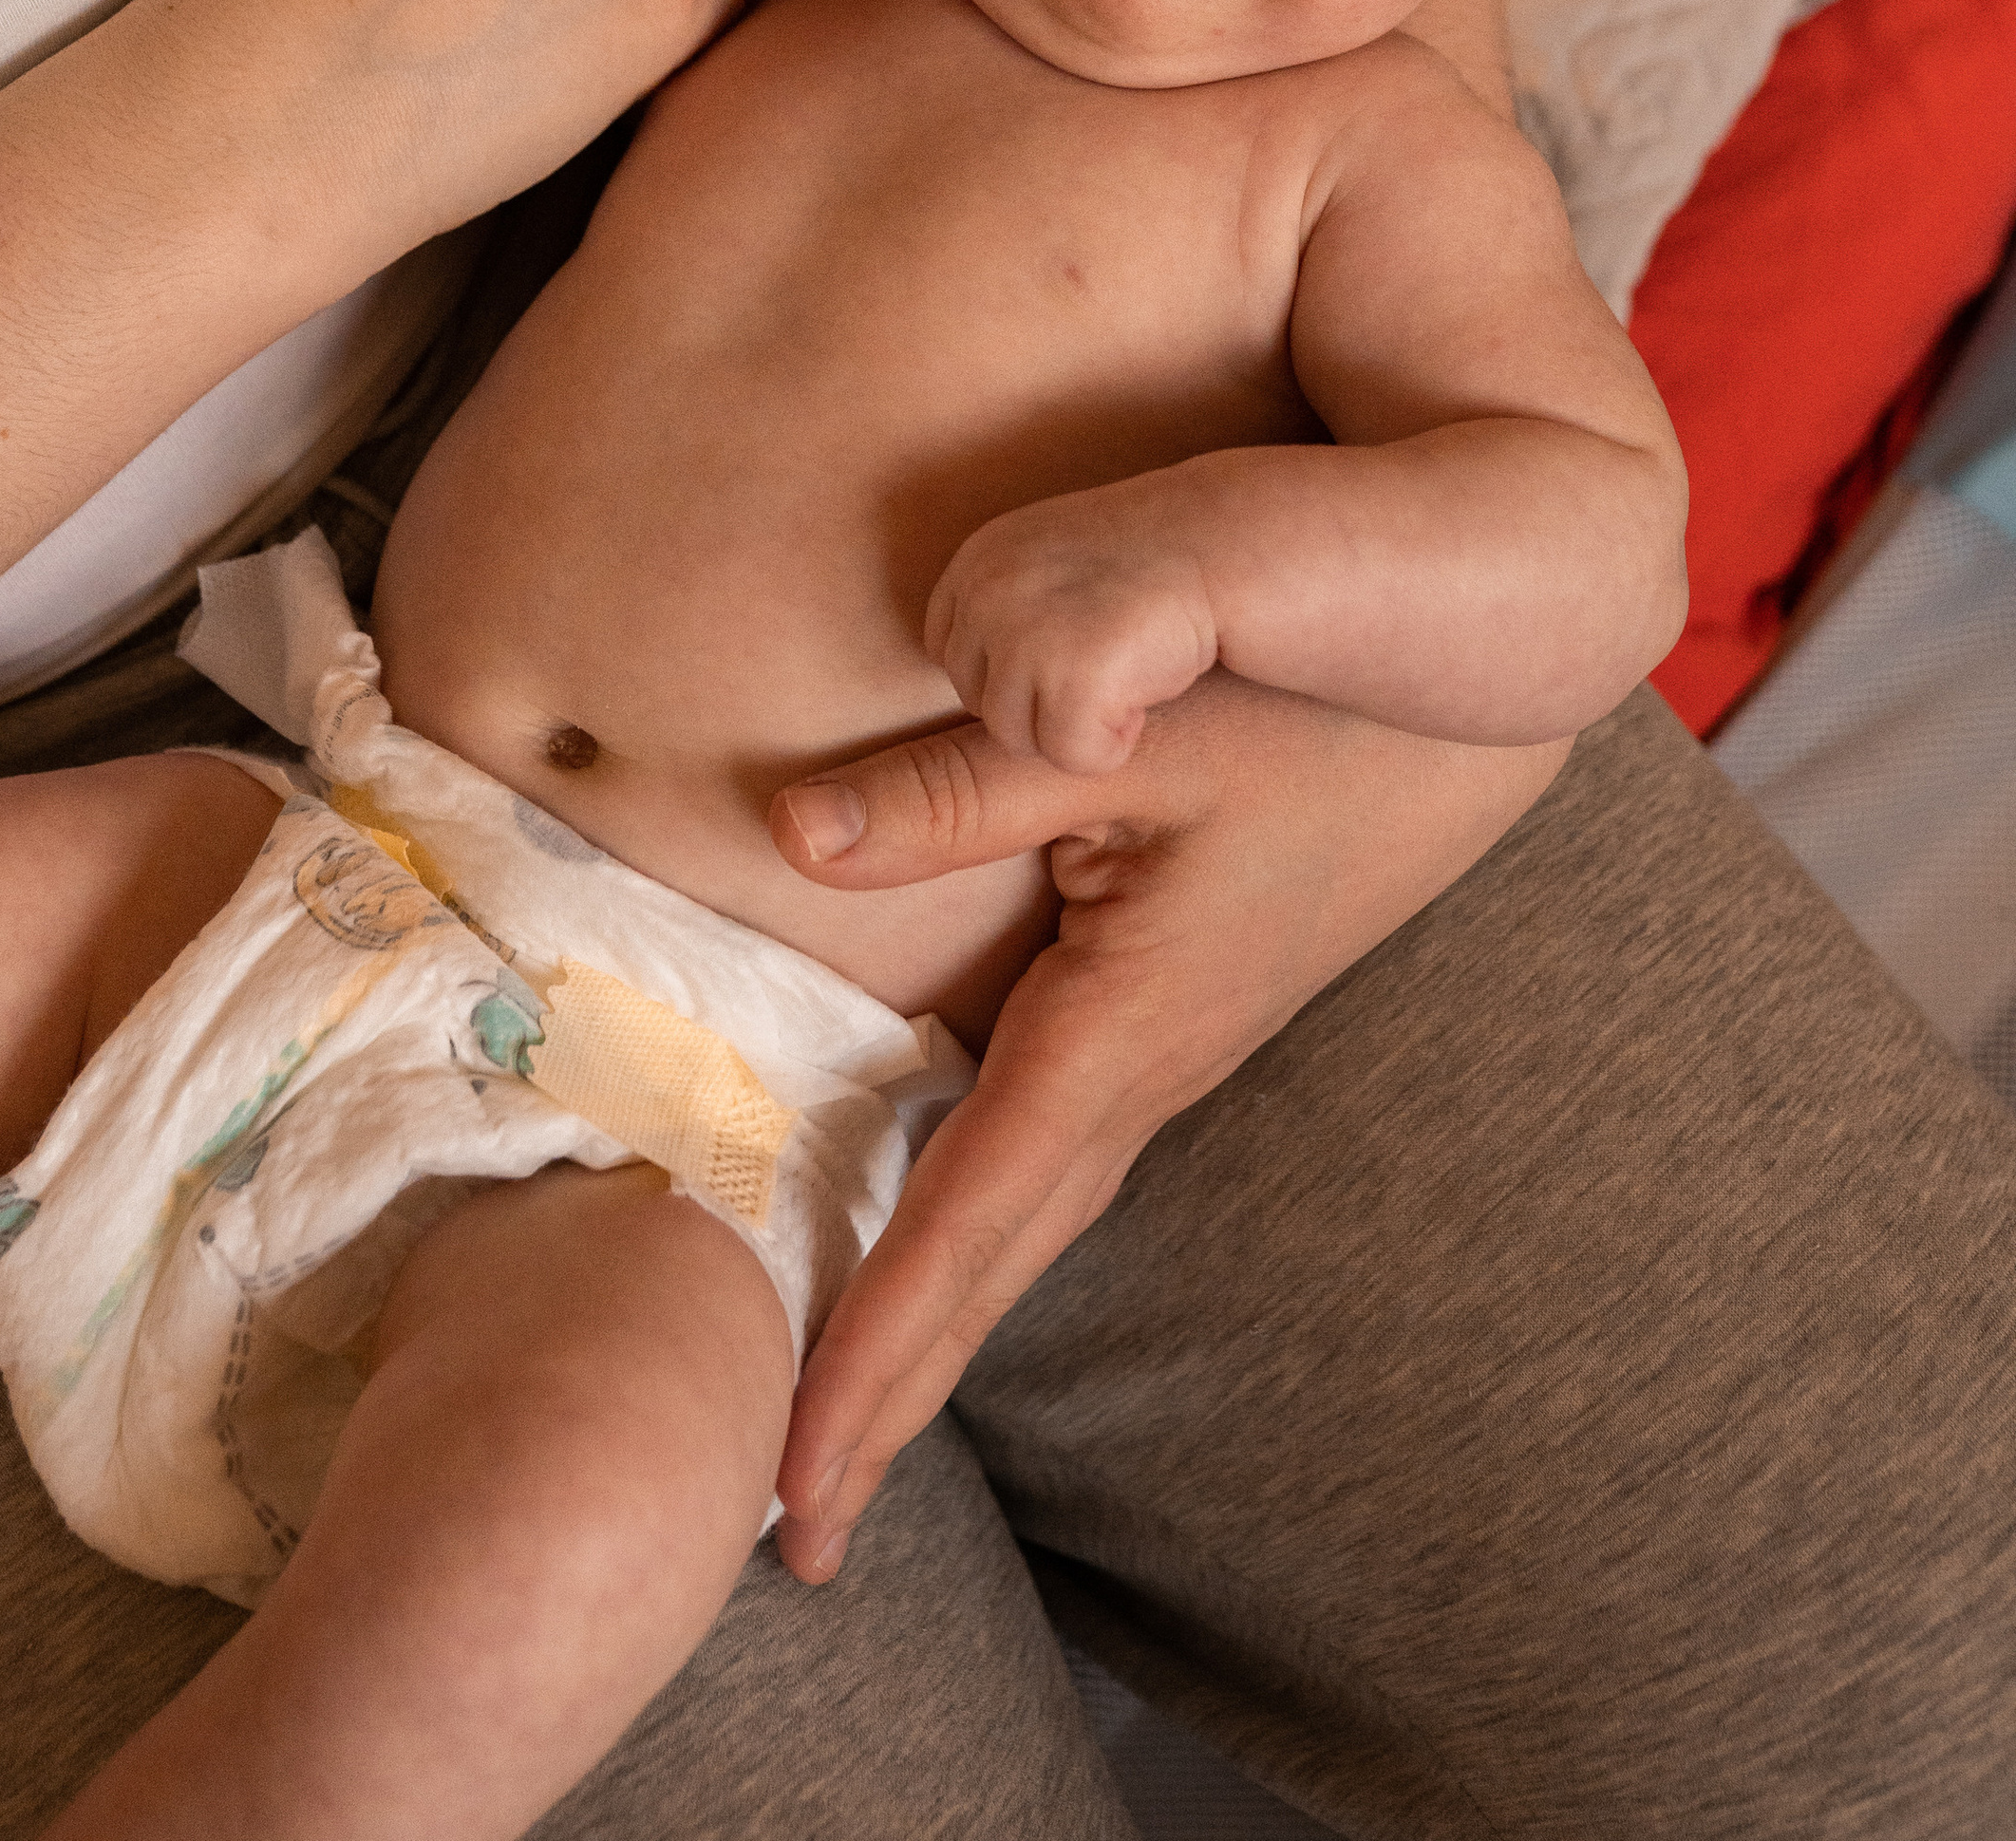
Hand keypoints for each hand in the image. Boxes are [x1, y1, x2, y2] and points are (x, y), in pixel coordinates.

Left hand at [765, 678, 1565, 1580]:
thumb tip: (794, 836)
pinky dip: (973, 1245)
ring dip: (932, 1335)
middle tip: (803, 1541)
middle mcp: (1145, 1078)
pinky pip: (1045, 1171)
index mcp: (1122, 1036)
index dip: (872, 1348)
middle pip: (992, 1269)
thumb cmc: (1302, 709)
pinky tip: (934, 1267)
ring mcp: (1163, 1062)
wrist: (1456, 709)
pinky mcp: (1166, 1026)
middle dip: (893, 1402)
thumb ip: (955, 789)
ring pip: (1023, 1231)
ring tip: (844, 1442)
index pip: (968, 1221)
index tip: (798, 1474)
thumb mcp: (1128, 739)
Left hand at [924, 471, 1217, 774]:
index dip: (1016, 672)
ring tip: (1131, 674)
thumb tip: (974, 675)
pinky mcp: (1073, 676)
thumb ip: (1005, 604)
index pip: (953, 654)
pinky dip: (1115, 744)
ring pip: (1018, 738)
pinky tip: (1150, 692)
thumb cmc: (1156, 565)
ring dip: (1079, 725)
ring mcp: (1026, 632)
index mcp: (979, 559)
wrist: (1236, 544)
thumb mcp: (1053, 560)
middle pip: (982, 702)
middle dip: (1044, 703)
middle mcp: (987, 590)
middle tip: (1113, 665)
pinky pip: (1070, 756)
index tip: (1075, 653)